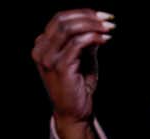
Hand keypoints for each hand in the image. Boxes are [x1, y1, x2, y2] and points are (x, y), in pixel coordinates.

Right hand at [31, 9, 114, 125]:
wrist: (75, 113)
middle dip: (88, 17)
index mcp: (42, 46)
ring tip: (109, 29)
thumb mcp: (82, 57)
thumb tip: (98, 23)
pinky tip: (105, 40)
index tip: (103, 16)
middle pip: (63, 20)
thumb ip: (85, 40)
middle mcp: (40, 50)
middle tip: (108, 21)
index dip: (83, 13)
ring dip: (92, 26)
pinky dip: (93, 38)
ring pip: (69, 29)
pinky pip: (77, 43)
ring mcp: (48, 58)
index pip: (60, 19)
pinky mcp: (60, 67)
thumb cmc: (79, 86)